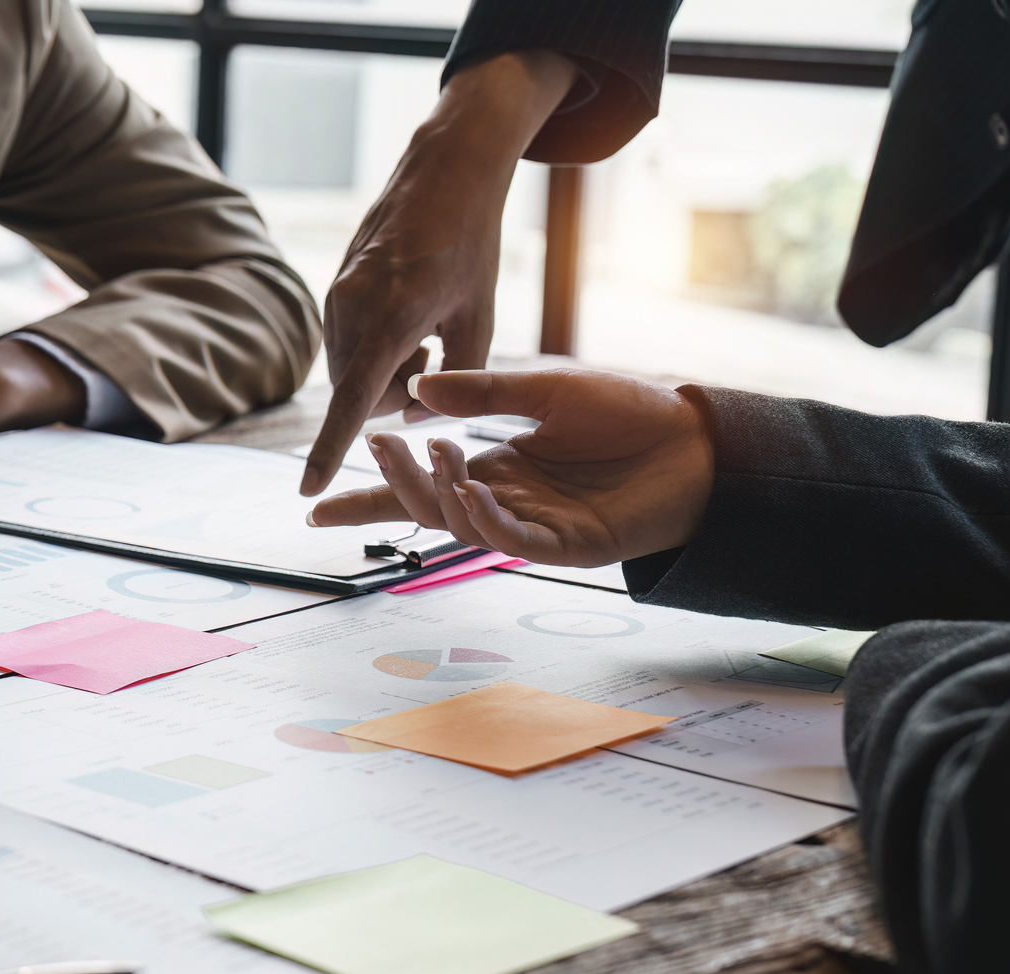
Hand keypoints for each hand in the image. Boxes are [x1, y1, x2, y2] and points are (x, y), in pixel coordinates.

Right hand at [303, 50, 577, 495]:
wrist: (447, 171)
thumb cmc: (473, 245)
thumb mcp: (481, 317)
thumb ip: (454, 378)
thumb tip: (414, 414)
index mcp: (393, 317)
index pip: (351, 404)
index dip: (329, 451)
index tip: (307, 491)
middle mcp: (352, 307)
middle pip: (355, 393)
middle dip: (389, 397)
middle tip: (435, 358)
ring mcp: (337, 295)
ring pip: (349, 369)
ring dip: (384, 370)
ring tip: (427, 331)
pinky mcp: (334, 286)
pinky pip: (345, 341)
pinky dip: (374, 347)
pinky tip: (410, 315)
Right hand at [309, 368, 714, 566]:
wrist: (697, 440)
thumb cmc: (630, 415)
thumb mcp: (546, 390)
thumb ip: (484, 391)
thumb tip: (418, 390)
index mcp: (496, 468)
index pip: (416, 488)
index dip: (366, 498)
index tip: (312, 509)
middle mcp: (504, 502)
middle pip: (425, 508)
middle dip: (389, 485)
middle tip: (374, 445)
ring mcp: (532, 528)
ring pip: (459, 524)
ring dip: (437, 489)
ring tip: (433, 447)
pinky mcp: (565, 546)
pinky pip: (509, 538)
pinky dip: (483, 515)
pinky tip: (472, 486)